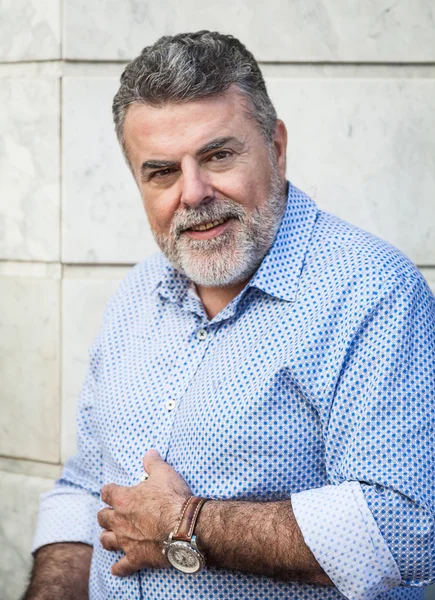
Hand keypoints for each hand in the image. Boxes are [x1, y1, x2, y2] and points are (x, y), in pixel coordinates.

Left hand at [98, 449, 191, 576]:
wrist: (185, 527)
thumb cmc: (173, 498)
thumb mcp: (164, 473)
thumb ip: (153, 462)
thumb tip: (150, 452)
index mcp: (124, 499)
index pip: (107, 492)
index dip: (109, 491)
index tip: (113, 491)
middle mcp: (120, 520)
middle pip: (102, 517)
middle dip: (106, 515)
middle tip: (114, 514)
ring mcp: (126, 541)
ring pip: (106, 541)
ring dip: (108, 538)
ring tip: (112, 536)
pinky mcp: (135, 558)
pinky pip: (121, 566)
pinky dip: (119, 568)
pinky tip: (118, 568)